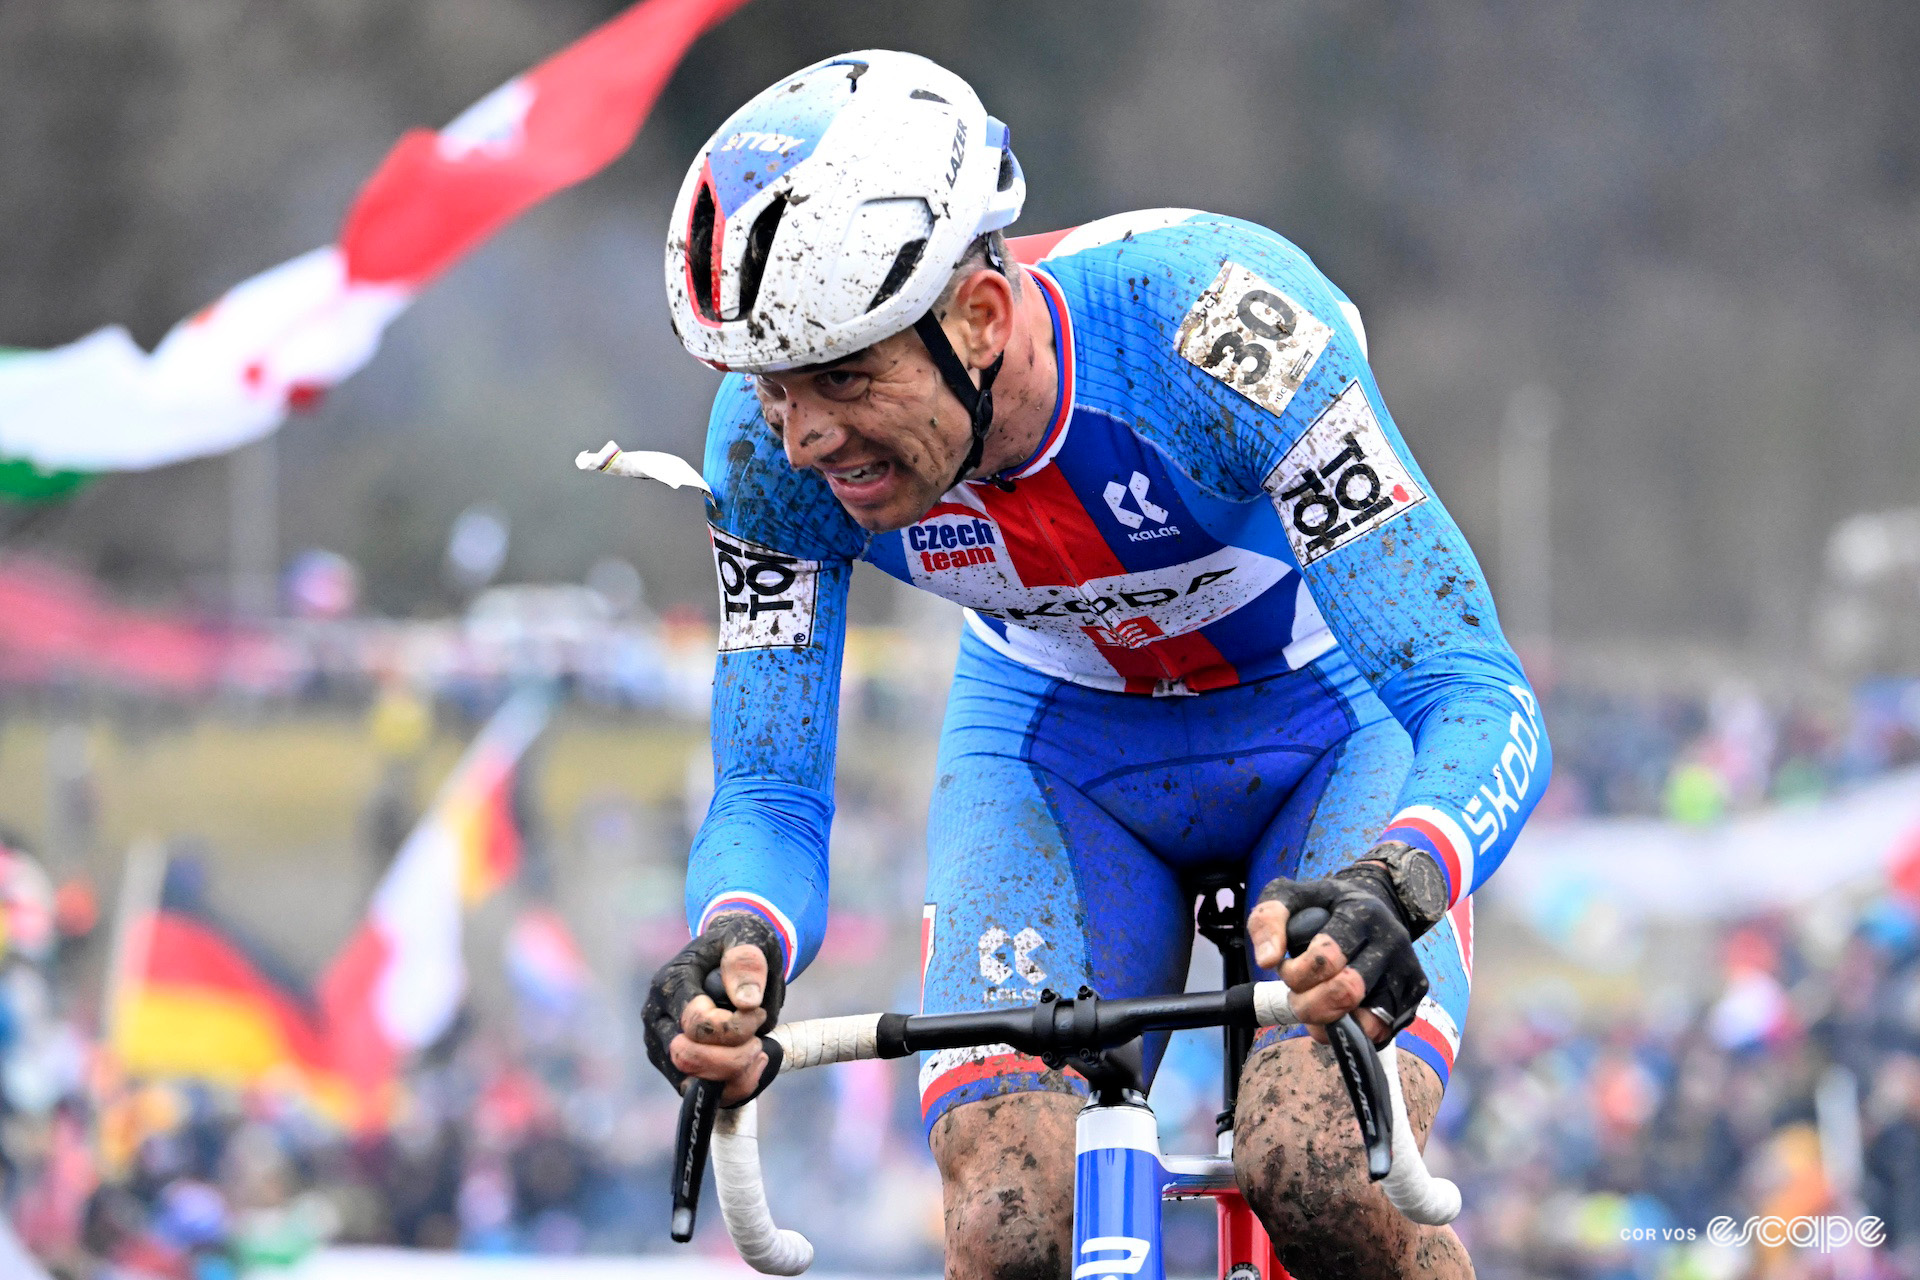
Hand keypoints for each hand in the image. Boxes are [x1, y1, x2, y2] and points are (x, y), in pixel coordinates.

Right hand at [642, 913, 785, 1104]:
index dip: (735, 1028)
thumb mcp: (747, 938)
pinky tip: (752, 1066)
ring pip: (690, 1082)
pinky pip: (697, 1093)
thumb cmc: (740, 946)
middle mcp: (656, 1016)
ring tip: (758, 1052)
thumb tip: (746, 1001)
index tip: (758, 1012)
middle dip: (733, 1056)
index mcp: (670, 982)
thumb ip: (746, 962)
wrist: (731, 956)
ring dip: (733, 1074)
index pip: (696, 1025)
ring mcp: (660, 1044)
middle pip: (687, 1058)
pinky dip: (730, 1088)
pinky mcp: (672, 1066)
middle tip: (758, 1039)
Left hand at [1247, 860, 1429, 1046]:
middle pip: (1348, 993)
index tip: (1286, 969)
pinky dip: (1354, 1032)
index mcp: (1361, 913)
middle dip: (1310, 1005)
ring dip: (1332, 1023)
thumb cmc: (1323, 906)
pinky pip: (1382, 1033)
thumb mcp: (1289, 898)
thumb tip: (1267, 961)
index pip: (1326, 959)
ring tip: (1318, 1006)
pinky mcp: (1415, 995)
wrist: (1374, 904)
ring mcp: (1408, 969)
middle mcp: (1391, 941)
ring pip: (1369, 1022)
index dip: (1297, 974)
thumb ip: (1268, 920)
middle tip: (1297, 998)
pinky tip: (1340, 1014)